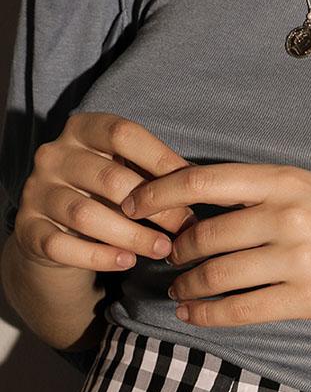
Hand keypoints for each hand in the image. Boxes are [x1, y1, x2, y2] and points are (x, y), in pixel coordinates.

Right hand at [13, 112, 194, 270]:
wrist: (56, 233)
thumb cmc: (105, 197)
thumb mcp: (127, 174)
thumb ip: (154, 173)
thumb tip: (201, 183)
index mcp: (81, 130)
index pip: (123, 134)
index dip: (161, 159)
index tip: (194, 186)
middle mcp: (53, 155)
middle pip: (109, 178)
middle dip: (154, 206)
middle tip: (184, 227)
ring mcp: (36, 192)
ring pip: (86, 214)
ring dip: (132, 235)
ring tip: (163, 249)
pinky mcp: (28, 230)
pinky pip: (63, 246)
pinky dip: (99, 257)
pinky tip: (128, 262)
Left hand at [119, 162, 310, 326]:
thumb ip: (262, 193)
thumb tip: (202, 206)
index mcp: (286, 179)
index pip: (204, 180)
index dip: (158, 193)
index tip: (132, 205)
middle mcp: (287, 214)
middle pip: (203, 234)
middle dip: (174, 252)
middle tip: (167, 261)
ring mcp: (297, 258)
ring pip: (216, 274)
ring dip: (186, 287)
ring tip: (178, 293)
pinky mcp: (305, 298)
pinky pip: (239, 308)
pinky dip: (208, 316)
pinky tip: (194, 317)